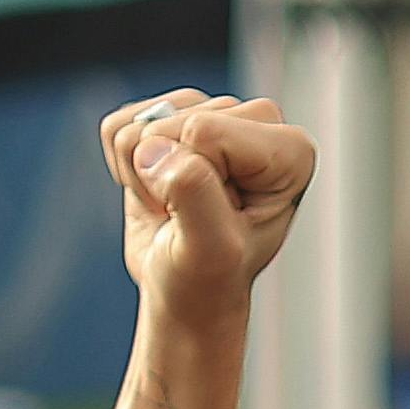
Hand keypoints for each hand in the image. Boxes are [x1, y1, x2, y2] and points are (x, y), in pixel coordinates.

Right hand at [100, 91, 313, 323]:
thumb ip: (194, 193)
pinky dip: (125, 167)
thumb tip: (156, 150)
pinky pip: (119, 126)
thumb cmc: (208, 279)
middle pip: (174, 121)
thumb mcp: (211, 250)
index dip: (191, 180)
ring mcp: (212, 116)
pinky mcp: (171, 119)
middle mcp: (259, 124)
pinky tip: (158, 192)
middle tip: (190, 217)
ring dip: (143, 174)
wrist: (185, 292)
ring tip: (176, 207)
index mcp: (290, 151)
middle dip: (166, 176)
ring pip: (143, 121)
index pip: (204, 131)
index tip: (211, 218)